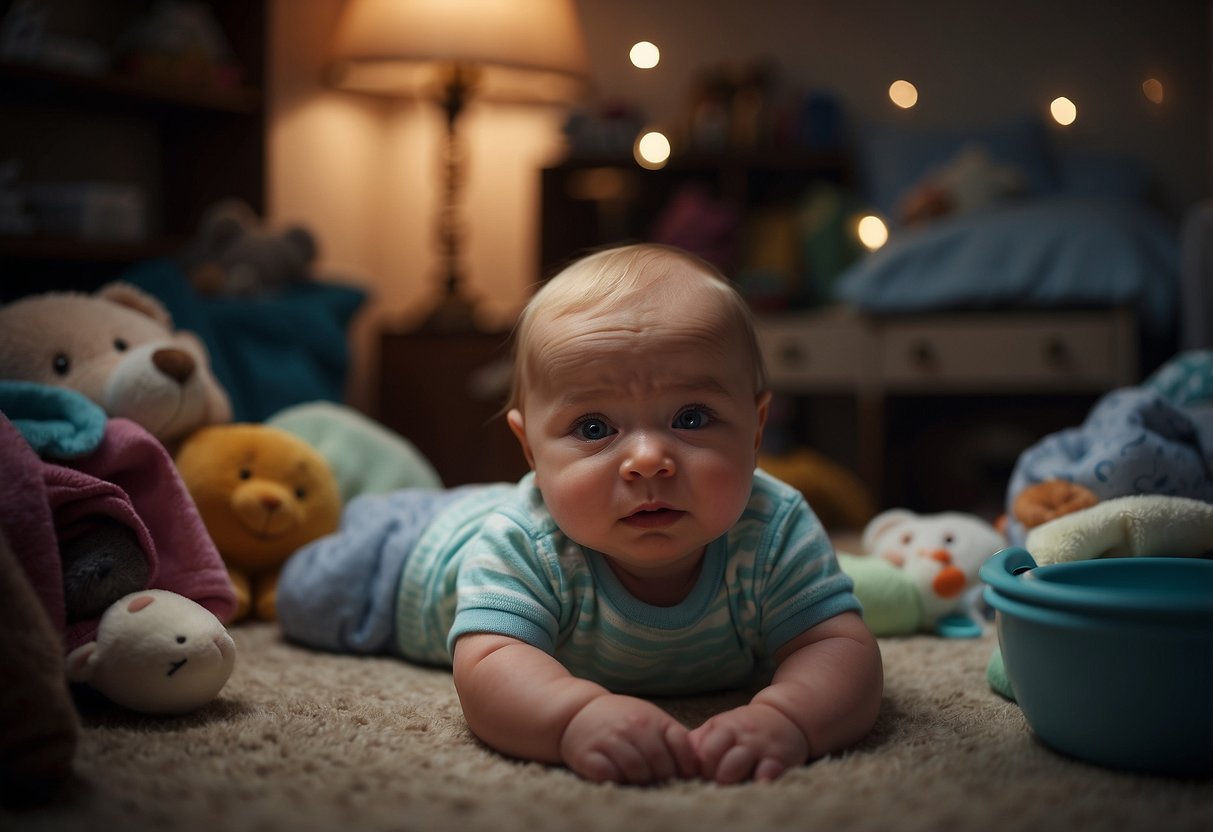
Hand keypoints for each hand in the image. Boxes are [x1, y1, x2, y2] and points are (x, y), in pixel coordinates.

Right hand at [560, 694, 698, 784]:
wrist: (578, 711)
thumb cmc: (622, 720)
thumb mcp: (651, 719)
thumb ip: (673, 738)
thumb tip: (699, 767)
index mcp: (652, 719)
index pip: (681, 745)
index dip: (688, 766)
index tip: (685, 777)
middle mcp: (632, 726)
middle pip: (660, 763)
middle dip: (664, 778)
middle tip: (660, 784)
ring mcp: (609, 740)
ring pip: (636, 771)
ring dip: (642, 782)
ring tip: (641, 783)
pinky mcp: (588, 755)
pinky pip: (609, 775)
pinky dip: (617, 781)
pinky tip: (619, 779)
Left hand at [687, 702, 807, 783]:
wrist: (783, 716)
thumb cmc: (744, 727)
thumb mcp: (719, 726)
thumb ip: (698, 742)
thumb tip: (675, 759)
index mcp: (724, 728)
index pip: (705, 751)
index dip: (702, 768)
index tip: (704, 774)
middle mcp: (742, 736)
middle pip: (719, 761)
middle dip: (716, 778)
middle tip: (718, 783)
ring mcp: (761, 747)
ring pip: (738, 767)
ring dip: (732, 782)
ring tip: (733, 786)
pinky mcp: (780, 760)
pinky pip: (768, 774)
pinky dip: (760, 782)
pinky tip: (755, 784)